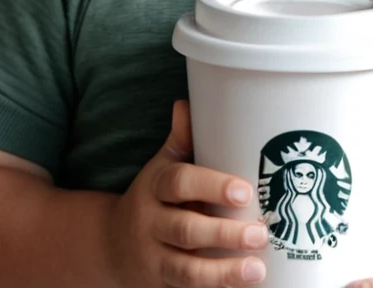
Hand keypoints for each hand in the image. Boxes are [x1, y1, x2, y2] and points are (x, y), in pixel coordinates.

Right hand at [106, 100, 267, 286]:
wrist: (112, 245)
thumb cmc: (153, 197)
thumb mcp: (162, 166)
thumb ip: (180, 140)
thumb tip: (186, 104)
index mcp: (156, 187)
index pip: (179, 184)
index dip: (211, 186)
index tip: (244, 191)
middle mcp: (152, 224)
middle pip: (186, 230)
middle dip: (223, 234)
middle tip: (260, 232)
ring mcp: (155, 258)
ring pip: (186, 269)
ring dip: (224, 271)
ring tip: (258, 268)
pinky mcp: (162, 285)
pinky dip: (215, 287)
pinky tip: (243, 283)